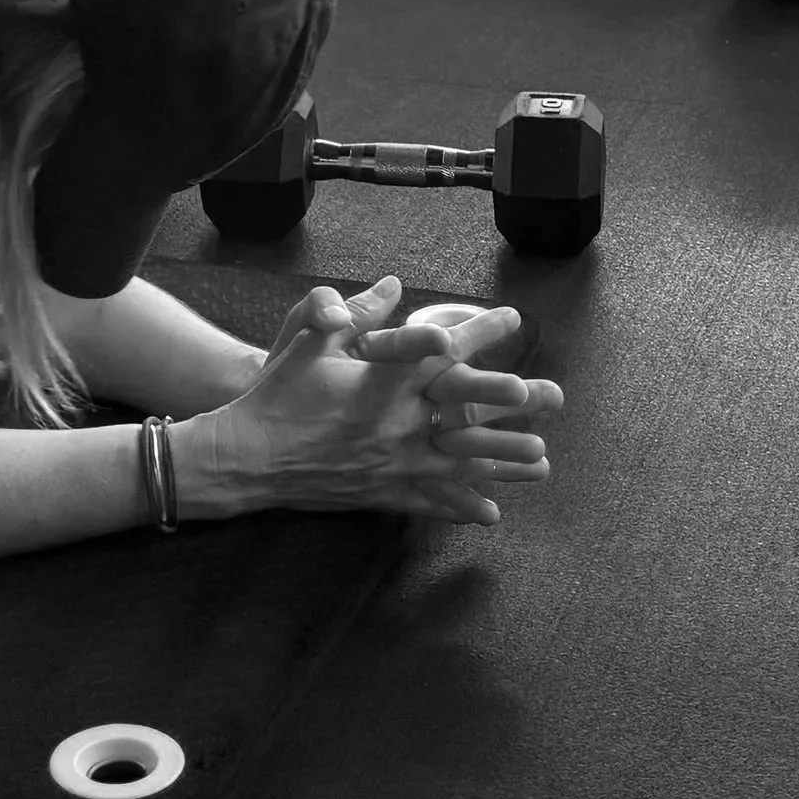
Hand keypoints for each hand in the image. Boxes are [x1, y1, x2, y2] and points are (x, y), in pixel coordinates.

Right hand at [191, 278, 562, 526]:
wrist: (247, 456)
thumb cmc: (279, 392)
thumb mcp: (311, 341)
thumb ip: (355, 312)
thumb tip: (391, 284)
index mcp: (383, 381)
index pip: (442, 350)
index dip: (479, 332)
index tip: (513, 320)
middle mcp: (396, 422)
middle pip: (465, 411)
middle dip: (510, 403)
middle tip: (551, 397)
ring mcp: (391, 462)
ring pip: (459, 461)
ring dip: (502, 461)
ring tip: (541, 462)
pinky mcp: (380, 493)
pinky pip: (429, 501)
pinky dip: (460, 507)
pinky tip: (490, 514)